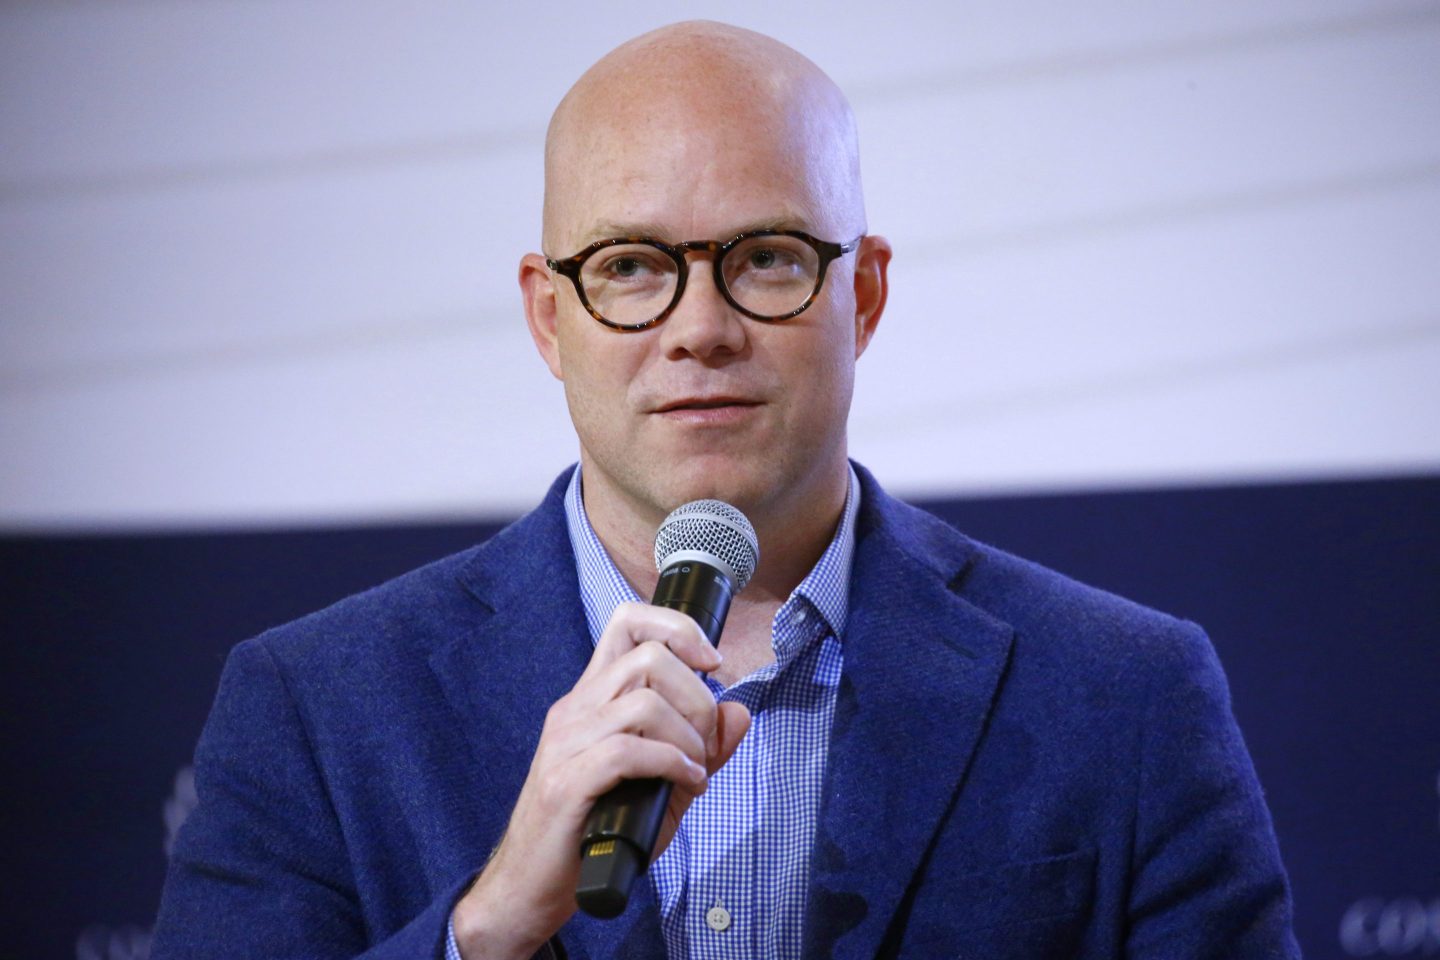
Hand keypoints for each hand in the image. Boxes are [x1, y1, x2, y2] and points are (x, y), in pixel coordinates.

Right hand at [451, 602, 750, 958]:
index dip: (677, 628)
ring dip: (687, 736)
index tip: (711, 662)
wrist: (531, 887)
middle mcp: (576, 709)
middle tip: (706, 741)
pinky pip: (629, 751)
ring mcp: (567, 743)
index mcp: (593, 697)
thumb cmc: (594, 833)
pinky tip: (684, 784)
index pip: (627, 623)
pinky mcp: (566, 782)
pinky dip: (671, 764)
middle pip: (649, 657)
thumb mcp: (662, 784)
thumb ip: (701, 747)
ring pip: (643, 701)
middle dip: (697, 697)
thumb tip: (738, 712)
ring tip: (694, 768)